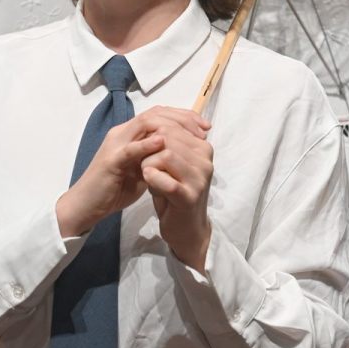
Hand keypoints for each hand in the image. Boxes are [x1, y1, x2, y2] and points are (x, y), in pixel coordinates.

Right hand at [55, 107, 201, 237]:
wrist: (86, 206)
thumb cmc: (114, 189)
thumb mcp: (141, 169)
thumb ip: (156, 157)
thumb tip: (181, 152)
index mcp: (129, 134)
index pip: (158, 113)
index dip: (183, 116)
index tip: (205, 126)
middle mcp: (122, 133)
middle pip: (154, 113)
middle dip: (182, 118)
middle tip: (203, 129)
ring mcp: (115, 145)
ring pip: (144, 123)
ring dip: (170, 126)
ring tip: (191, 134)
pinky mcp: (110, 161)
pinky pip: (129, 149)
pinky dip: (147, 144)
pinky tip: (163, 144)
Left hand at [138, 108, 213, 272]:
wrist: (185, 229)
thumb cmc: (174, 193)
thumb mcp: (172, 164)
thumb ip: (167, 142)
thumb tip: (154, 118)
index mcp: (203, 147)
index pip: (175, 124)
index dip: (152, 131)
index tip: (145, 146)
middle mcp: (205, 159)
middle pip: (168, 136)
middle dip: (148, 146)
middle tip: (143, 162)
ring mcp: (199, 178)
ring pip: (165, 154)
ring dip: (148, 163)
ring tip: (146, 174)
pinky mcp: (189, 197)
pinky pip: (165, 180)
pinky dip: (152, 179)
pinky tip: (148, 181)